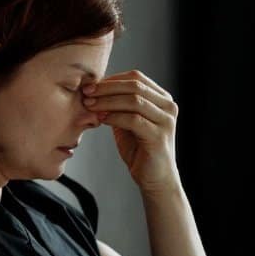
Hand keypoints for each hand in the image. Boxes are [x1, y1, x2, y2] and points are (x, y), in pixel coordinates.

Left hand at [81, 70, 180, 193]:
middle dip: (106, 88)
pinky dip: (114, 117)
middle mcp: (168, 105)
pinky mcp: (159, 136)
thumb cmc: (139, 149)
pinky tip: (100, 119)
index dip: (110, 79)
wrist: (155, 177)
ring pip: (134, 100)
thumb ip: (117, 106)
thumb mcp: (127, 122)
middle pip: (135, 85)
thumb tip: (93, 90)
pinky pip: (133, 120)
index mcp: (161, 98)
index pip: (136, 77)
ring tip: (89, 105)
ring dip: (107, 101)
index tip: (89, 86)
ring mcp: (166, 120)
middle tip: (86, 93)